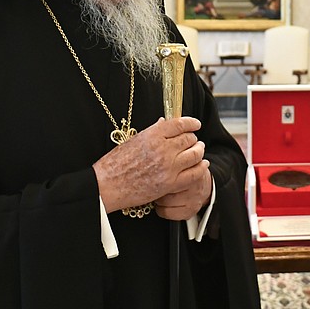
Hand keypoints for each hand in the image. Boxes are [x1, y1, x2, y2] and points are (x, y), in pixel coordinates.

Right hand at [94, 116, 210, 217]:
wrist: (107, 185)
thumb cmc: (116, 163)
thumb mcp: (134, 140)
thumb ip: (153, 132)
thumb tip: (165, 123)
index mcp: (152, 135)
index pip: (179, 124)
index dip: (191, 123)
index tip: (195, 124)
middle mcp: (163, 149)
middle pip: (189, 139)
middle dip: (193, 139)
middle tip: (194, 141)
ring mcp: (168, 167)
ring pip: (195, 155)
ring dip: (199, 151)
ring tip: (199, 150)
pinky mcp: (170, 183)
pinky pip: (194, 174)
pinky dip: (201, 168)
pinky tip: (202, 165)